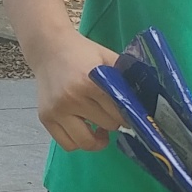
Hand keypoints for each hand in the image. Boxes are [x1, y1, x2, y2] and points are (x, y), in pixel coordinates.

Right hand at [31, 31, 125, 151]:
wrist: (48, 48)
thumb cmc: (82, 53)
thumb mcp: (107, 58)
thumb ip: (125, 78)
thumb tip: (145, 101)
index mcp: (90, 82)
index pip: (119, 111)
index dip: (129, 115)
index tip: (131, 114)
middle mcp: (72, 99)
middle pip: (107, 126)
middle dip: (114, 122)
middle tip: (113, 114)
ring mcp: (57, 111)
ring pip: (86, 142)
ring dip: (97, 139)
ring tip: (99, 127)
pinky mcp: (45, 118)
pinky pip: (67, 144)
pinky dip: (78, 142)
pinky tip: (83, 129)